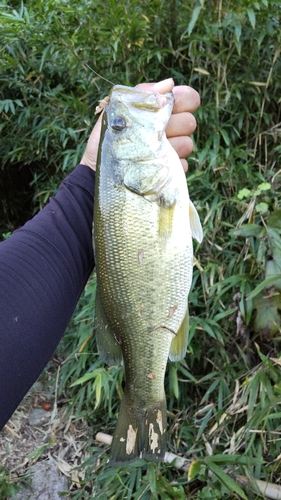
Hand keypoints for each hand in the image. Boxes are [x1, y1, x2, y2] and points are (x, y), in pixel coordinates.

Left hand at [80, 78, 199, 171]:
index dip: (185, 99)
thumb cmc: (106, 140)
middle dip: (175, 124)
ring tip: (149, 151)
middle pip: (190, 122)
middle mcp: (169, 130)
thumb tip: (169, 84)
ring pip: (187, 144)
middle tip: (156, 131)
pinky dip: (169, 166)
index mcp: (159, 112)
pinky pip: (182, 166)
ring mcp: (172, 153)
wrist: (97, 171)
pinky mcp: (172, 173)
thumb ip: (140, 95)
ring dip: (171, 147)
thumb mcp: (117, 112)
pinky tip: (152, 166)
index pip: (187, 99)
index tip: (173, 105)